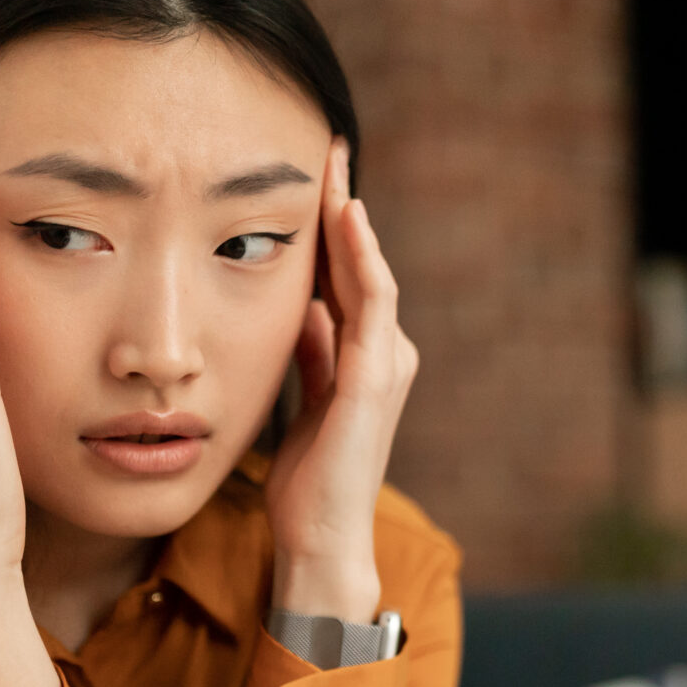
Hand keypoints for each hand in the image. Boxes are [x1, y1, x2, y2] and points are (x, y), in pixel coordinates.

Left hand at [267, 139, 417, 625]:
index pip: (347, 277)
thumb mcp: (303, 401)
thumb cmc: (308, 482)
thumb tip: (301, 306)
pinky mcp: (374, 380)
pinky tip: (345, 220)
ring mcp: (385, 366)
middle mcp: (384, 355)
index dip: (331, 226)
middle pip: (364, 264)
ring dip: (353, 220)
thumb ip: (310, 354)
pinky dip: (362, 258)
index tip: (313, 177)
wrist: (321, 539)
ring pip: (372, 274)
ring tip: (335, 170)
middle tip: (327, 147)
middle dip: (344, 206)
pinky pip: (372, 303)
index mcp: (363, 359)